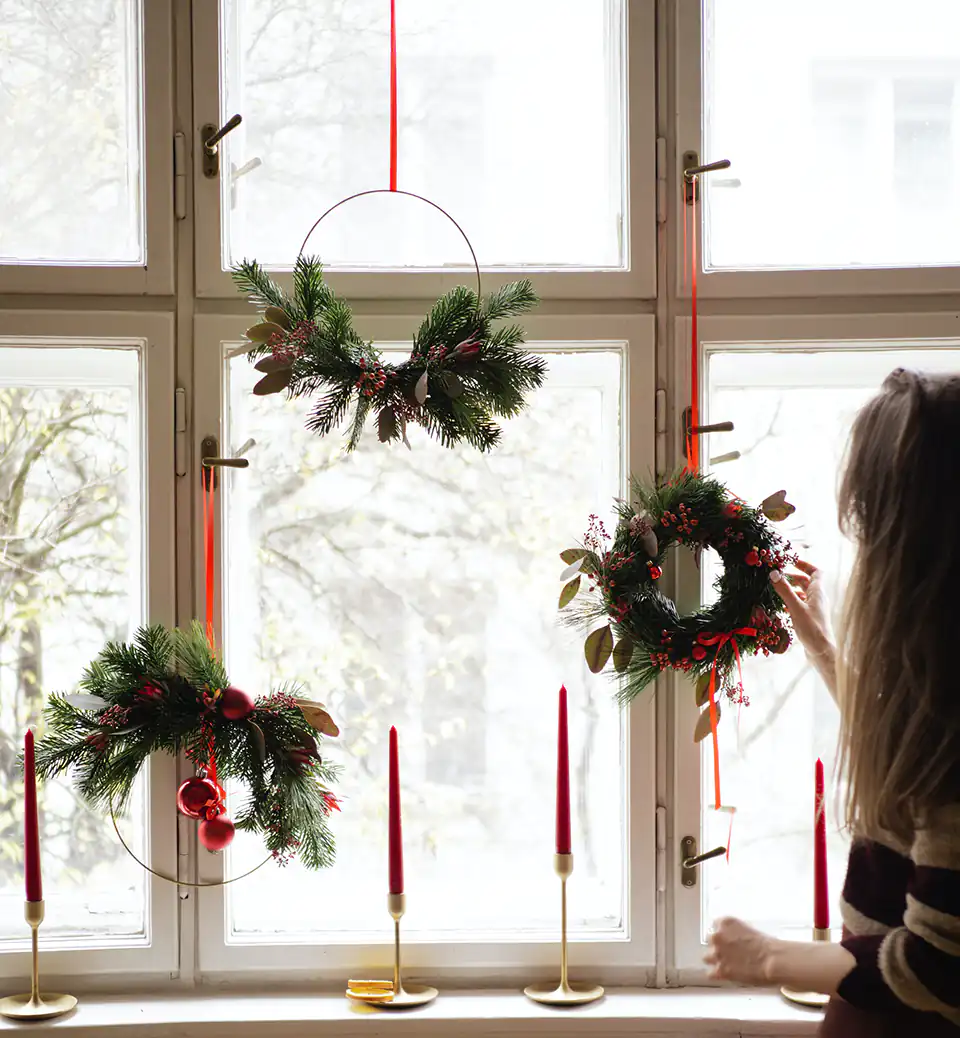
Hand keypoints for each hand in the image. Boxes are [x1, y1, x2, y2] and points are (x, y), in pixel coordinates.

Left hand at [704, 917, 778, 985]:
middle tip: (729, 953)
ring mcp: (717, 954)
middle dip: (718, 947)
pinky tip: (725, 976)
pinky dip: (717, 975)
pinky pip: (710, 974)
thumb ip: (736, 933)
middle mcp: (717, 936)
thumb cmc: (768, 945)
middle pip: (710, 941)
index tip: (727, 939)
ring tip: (726, 965)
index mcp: (725, 923)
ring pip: (707, 957)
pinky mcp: (720, 971)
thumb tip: (735, 939)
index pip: (715, 926)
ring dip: (715, 961)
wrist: (773, 960)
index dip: (722, 934)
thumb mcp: (749, 930)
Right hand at [770, 560, 836, 697]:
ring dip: (791, 590)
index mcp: (818, 592)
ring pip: (803, 594)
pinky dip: (791, 602)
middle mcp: (818, 599)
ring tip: (777, 590)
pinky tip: (781, 606)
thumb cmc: (812, 629)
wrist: (822, 652)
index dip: (804, 565)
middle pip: (807, 582)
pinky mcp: (809, 619)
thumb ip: (785, 590)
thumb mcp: (796, 608)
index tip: (790, 562)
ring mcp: (814, 609)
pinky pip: (800, 605)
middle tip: (778, 576)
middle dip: (793, 577)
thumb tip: (774, 572)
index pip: (816, 572)